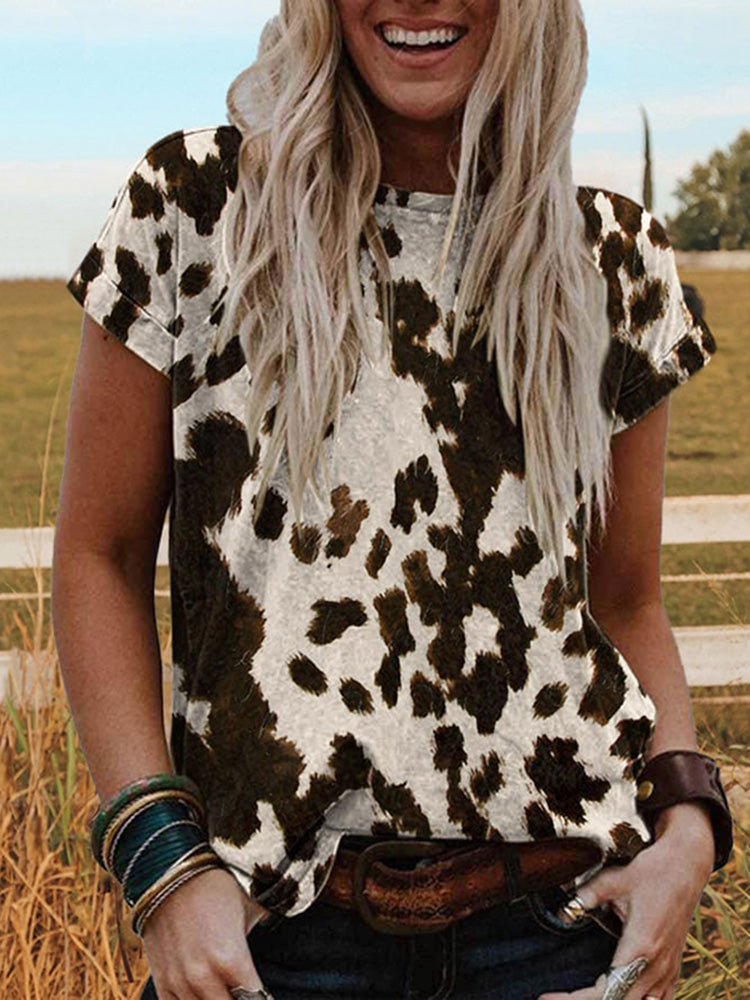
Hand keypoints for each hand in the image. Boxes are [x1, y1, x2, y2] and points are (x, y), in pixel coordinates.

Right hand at [141, 865, 272, 998]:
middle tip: (245, 989)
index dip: (262, 997)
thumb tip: (279, 931)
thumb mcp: (250, 905)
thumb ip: (264, 928)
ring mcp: (180, 983)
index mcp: (232, 960)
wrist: (169, 872)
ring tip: (225, 988)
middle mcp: (204, 978)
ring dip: (217, 999)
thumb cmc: (215, 886)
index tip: (264, 992)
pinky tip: (203, 992)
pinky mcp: (162, 981)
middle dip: (240, 999)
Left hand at [537, 803, 714, 999]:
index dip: (577, 999)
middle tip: (559, 996)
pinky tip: (619, 991)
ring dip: (613, 998)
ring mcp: (669, 969)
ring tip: (585, 991)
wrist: (687, 867)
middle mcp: (657, 965)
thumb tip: (562, 913)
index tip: (548, 997)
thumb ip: (587, 896)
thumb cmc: (653, 872)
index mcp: (641, 947)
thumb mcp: (614, 880)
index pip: (606, 991)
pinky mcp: (674, 966)